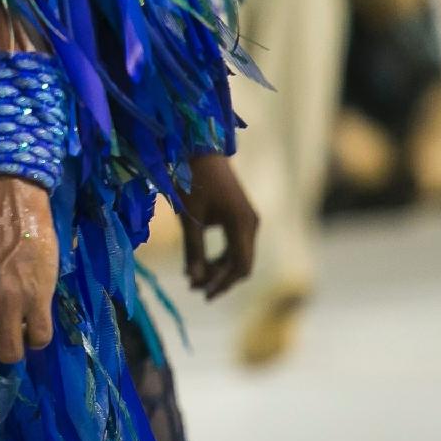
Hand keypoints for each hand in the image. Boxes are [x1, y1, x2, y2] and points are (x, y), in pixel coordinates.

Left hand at [179, 153, 255, 298]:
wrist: (199, 147)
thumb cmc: (191, 180)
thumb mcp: (189, 217)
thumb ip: (193, 249)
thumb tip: (193, 279)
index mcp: (242, 224)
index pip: (240, 266)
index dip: (222, 283)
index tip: (202, 294)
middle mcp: (251, 224)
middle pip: (241, 263)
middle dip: (219, 278)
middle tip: (194, 288)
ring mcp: (247, 219)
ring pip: (238, 255)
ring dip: (218, 268)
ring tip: (193, 278)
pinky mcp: (239, 215)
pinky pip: (235, 244)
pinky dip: (220, 256)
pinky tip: (200, 262)